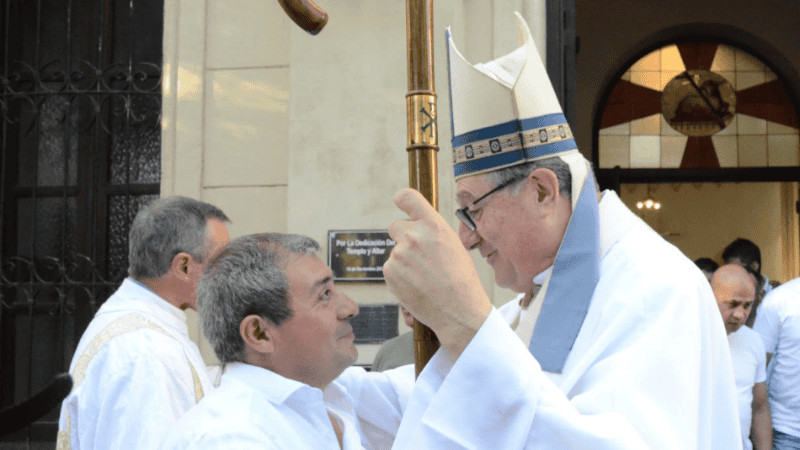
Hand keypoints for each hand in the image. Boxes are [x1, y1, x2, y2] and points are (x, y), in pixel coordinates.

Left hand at [384, 188, 491, 357]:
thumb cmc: (462, 280)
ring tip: (425, 278)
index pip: (408, 197)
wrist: (459, 311)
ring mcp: (398, 254)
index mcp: (433, 225)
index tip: (400, 203)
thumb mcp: (454, 246)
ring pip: (396, 252)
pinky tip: (417, 286)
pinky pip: (391, 269)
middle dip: (402, 237)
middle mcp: (413, 235)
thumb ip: (432, 233)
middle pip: (395, 226)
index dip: (402, 200)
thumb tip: (418, 228)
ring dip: (404, 262)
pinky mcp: (389, 272)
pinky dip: (400, 277)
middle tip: (418, 255)